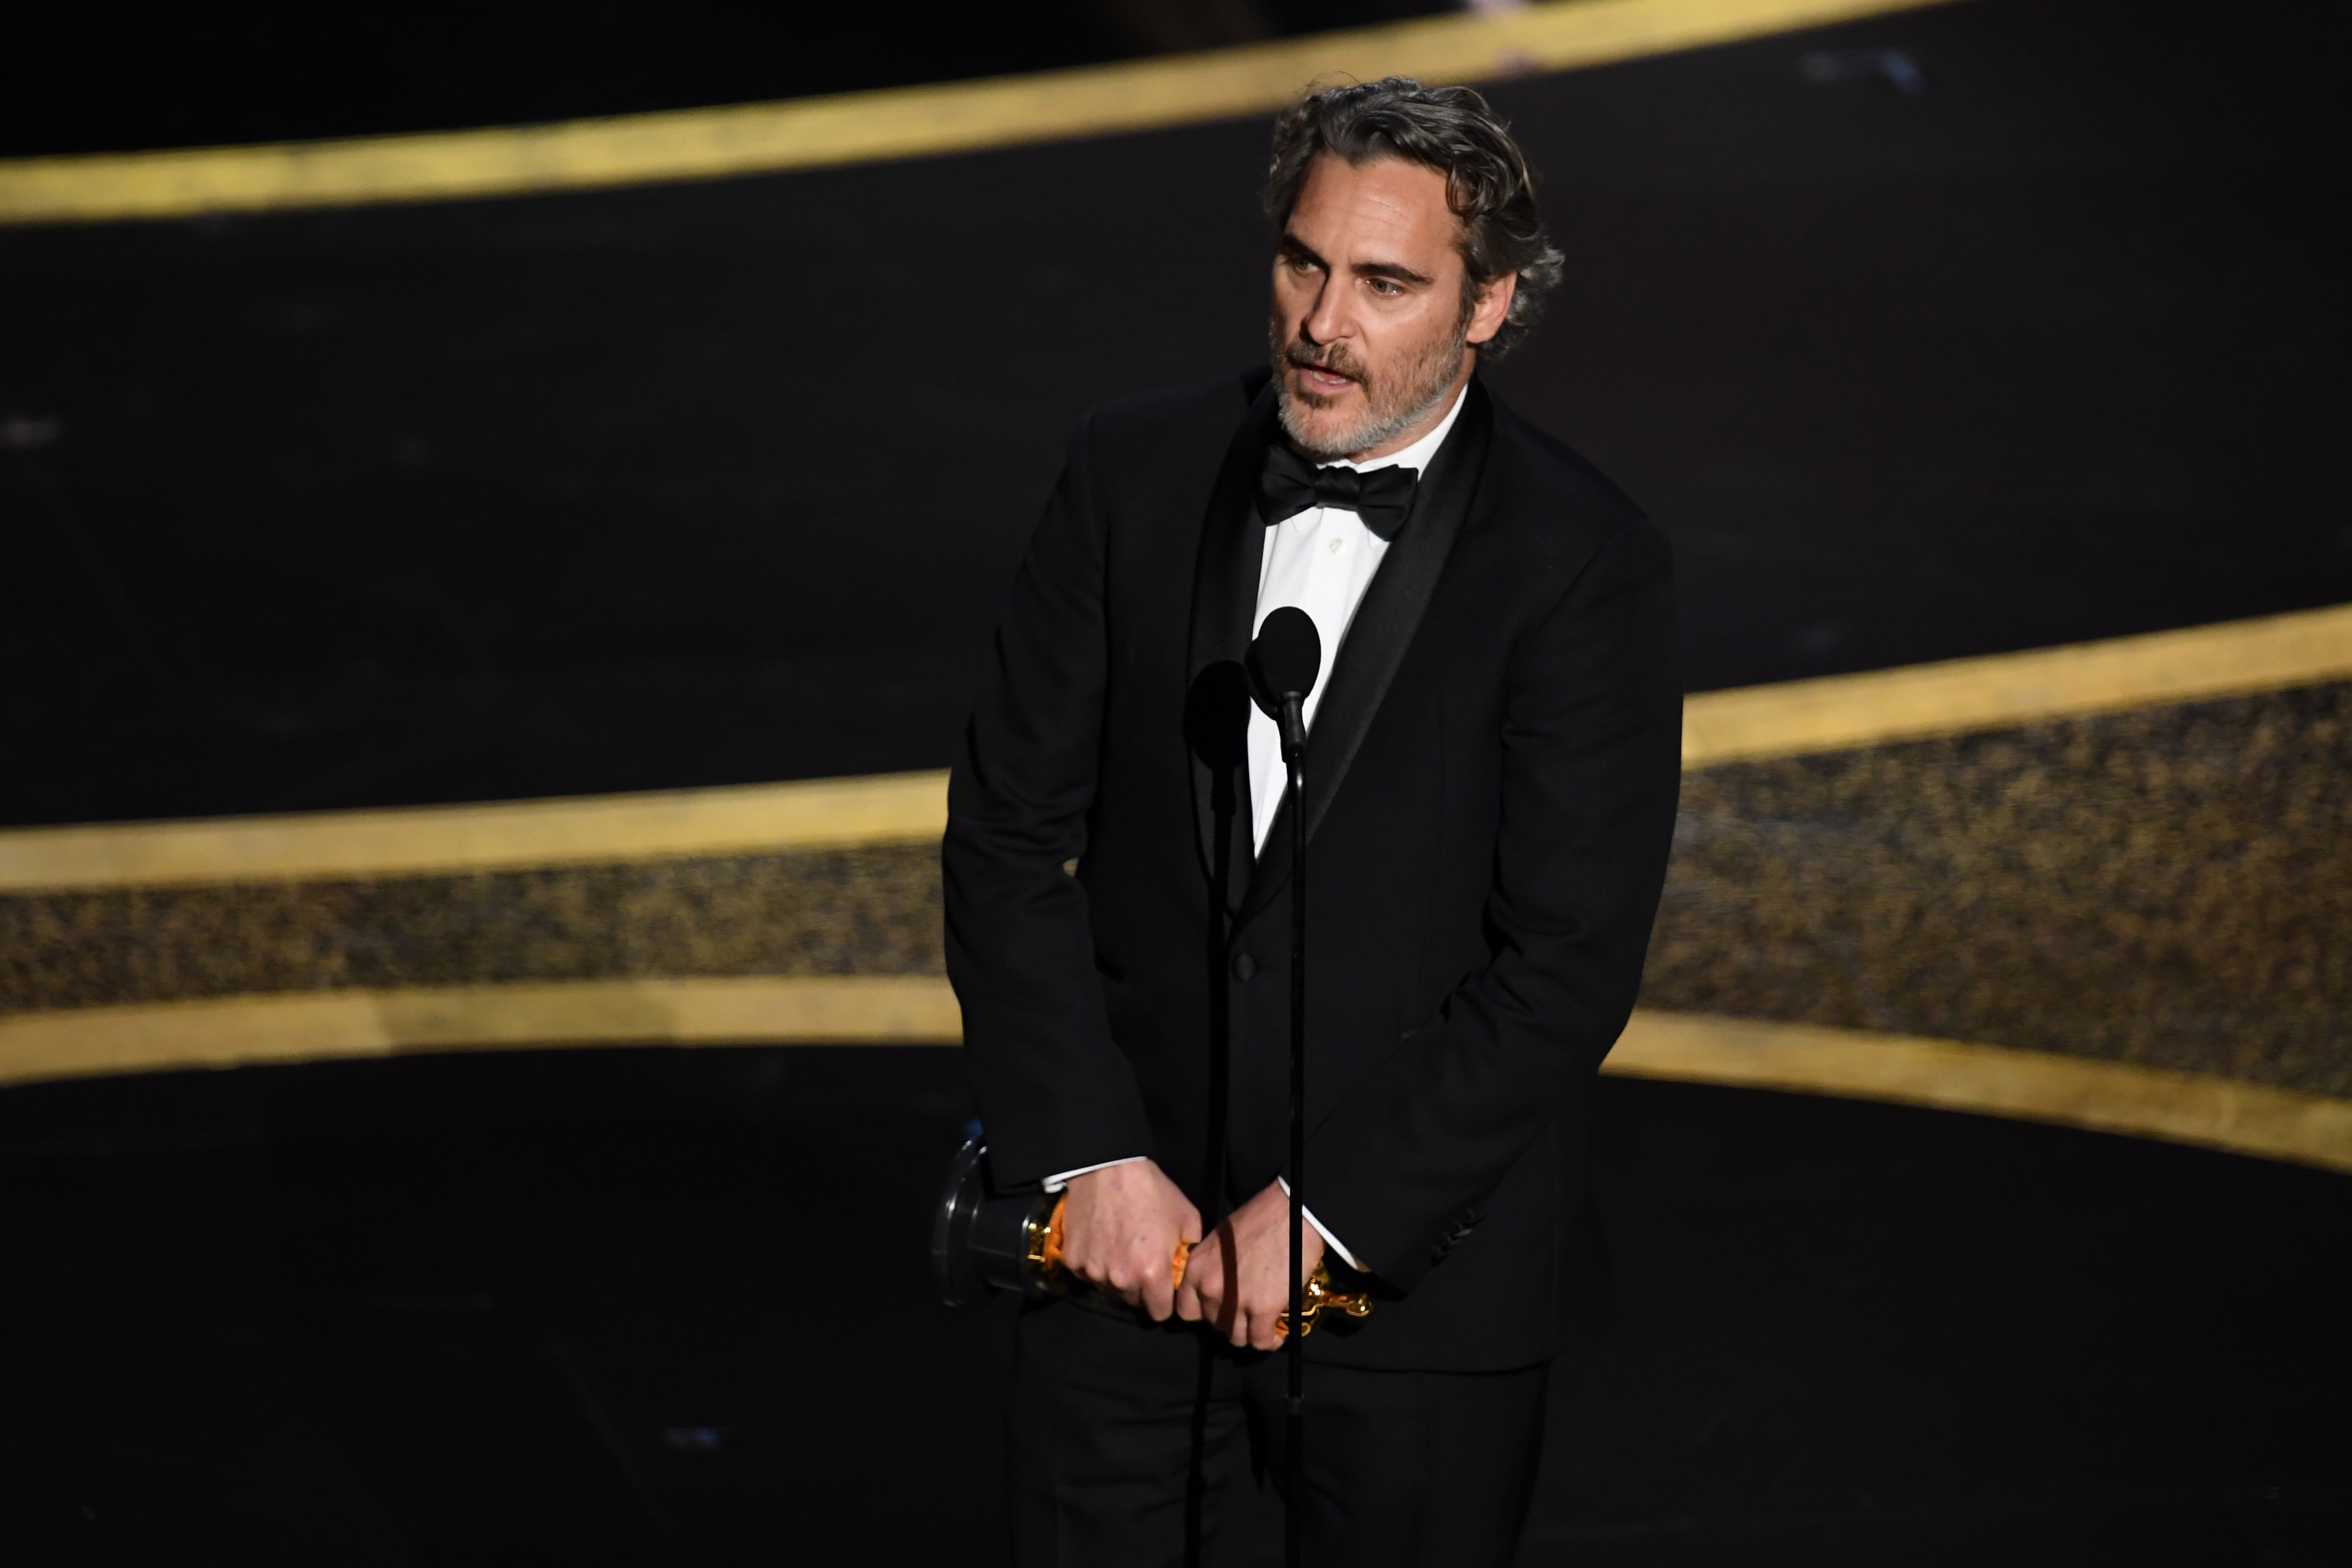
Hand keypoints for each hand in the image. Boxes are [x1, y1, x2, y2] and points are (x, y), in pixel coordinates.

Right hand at [1058, 1160, 1201, 1321]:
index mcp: (1152, 1273)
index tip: (1163, 1286)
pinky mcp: (1073, 1261)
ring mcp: (1093, 1272)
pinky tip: (1102, 1242)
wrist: (1108, 1167)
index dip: (1164, 1300)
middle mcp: (1121, 1280)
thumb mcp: (1187, 1219)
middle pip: (1134, 1302)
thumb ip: (1190, 1253)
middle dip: (1141, 1288)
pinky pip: (1088, 1275)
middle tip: (1142, 1261)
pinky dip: (1095, 1265)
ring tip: (1121, 1249)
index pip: (1159, 1313)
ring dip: (1117, 1278)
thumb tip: (1186, 1272)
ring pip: (1110, 1290)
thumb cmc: (1152, 1191)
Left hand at [1174, 1180, 1322, 1350]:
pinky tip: (1277, 1332)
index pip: (1185, 1310)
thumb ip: (1211, 1268)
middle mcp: (1210, 1289)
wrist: (1292, 1213)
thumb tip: (1216, 1287)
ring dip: (1250, 1332)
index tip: (1218, 1308)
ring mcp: (1235, 1302)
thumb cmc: (1259, 1220)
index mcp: (1196, 1269)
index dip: (1203, 1313)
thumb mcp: (1220, 1241)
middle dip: (1230, 1320)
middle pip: (1214, 1324)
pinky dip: (1269, 1340)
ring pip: (1236, 1337)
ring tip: (1263, 1323)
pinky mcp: (1262, 1311)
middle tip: (1248, 1310)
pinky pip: (1260, 1341)